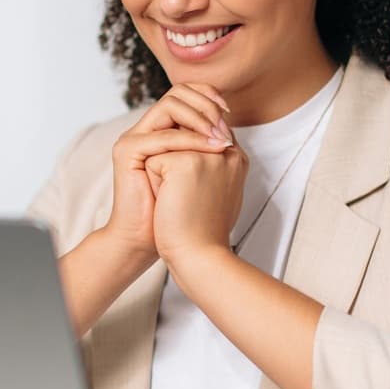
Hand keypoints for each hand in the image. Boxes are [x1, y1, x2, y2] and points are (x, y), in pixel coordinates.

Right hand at [104, 83, 232, 259]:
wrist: (147, 239)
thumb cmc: (176, 212)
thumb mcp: (199, 170)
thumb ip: (208, 145)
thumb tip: (230, 125)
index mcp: (160, 130)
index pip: (184, 93)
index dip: (209, 96)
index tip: (228, 113)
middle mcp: (145, 129)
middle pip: (177, 92)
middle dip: (207, 105)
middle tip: (225, 126)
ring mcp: (134, 138)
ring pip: (170, 106)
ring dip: (201, 118)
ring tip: (220, 139)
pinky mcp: (128, 151)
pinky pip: (163, 136)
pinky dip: (191, 140)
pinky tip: (212, 149)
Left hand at [145, 144, 247, 267]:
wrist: (198, 255)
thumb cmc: (206, 231)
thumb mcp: (218, 192)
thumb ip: (213, 166)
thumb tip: (196, 151)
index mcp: (236, 158)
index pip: (204, 133)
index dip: (187, 153)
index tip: (187, 185)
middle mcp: (226, 151)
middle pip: (183, 136)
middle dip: (175, 161)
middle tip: (184, 197)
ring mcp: (207, 154)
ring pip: (166, 147)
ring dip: (164, 173)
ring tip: (178, 200)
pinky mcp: (185, 162)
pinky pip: (154, 161)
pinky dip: (154, 183)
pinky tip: (169, 202)